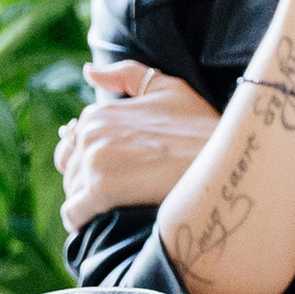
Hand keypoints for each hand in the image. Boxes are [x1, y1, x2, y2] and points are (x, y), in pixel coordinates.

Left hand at [56, 61, 222, 227]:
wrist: (223, 160)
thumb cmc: (200, 126)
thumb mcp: (168, 88)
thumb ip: (126, 75)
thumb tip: (88, 71)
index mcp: (99, 113)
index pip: (74, 145)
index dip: (97, 161)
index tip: (124, 172)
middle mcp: (89, 134)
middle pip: (70, 170)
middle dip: (90, 183)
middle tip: (124, 192)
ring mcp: (94, 162)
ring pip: (72, 193)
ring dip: (90, 204)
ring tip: (122, 207)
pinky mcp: (100, 191)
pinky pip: (74, 214)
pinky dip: (85, 222)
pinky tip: (107, 222)